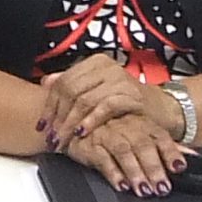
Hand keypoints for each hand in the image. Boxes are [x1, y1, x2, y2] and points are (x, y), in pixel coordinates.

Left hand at [37, 55, 164, 149]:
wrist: (159, 109)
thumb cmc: (125, 101)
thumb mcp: (97, 90)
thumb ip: (73, 84)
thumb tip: (46, 82)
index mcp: (94, 62)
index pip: (63, 82)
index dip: (50, 105)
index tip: (42, 125)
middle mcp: (106, 66)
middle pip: (71, 90)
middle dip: (58, 117)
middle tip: (51, 136)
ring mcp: (119, 79)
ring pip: (84, 100)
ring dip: (70, 123)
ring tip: (62, 139)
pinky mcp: (131, 95)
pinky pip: (105, 107)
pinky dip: (91, 121)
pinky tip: (82, 133)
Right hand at [63, 114, 186, 196]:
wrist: (82, 119)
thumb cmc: (117, 127)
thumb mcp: (144, 132)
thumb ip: (167, 146)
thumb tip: (193, 156)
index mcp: (143, 124)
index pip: (160, 137)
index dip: (171, 152)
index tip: (179, 167)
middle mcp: (127, 128)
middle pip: (143, 146)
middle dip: (154, 168)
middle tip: (162, 187)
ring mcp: (108, 135)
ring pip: (124, 152)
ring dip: (135, 172)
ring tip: (144, 190)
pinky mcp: (90, 146)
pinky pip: (101, 159)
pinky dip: (112, 173)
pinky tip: (121, 185)